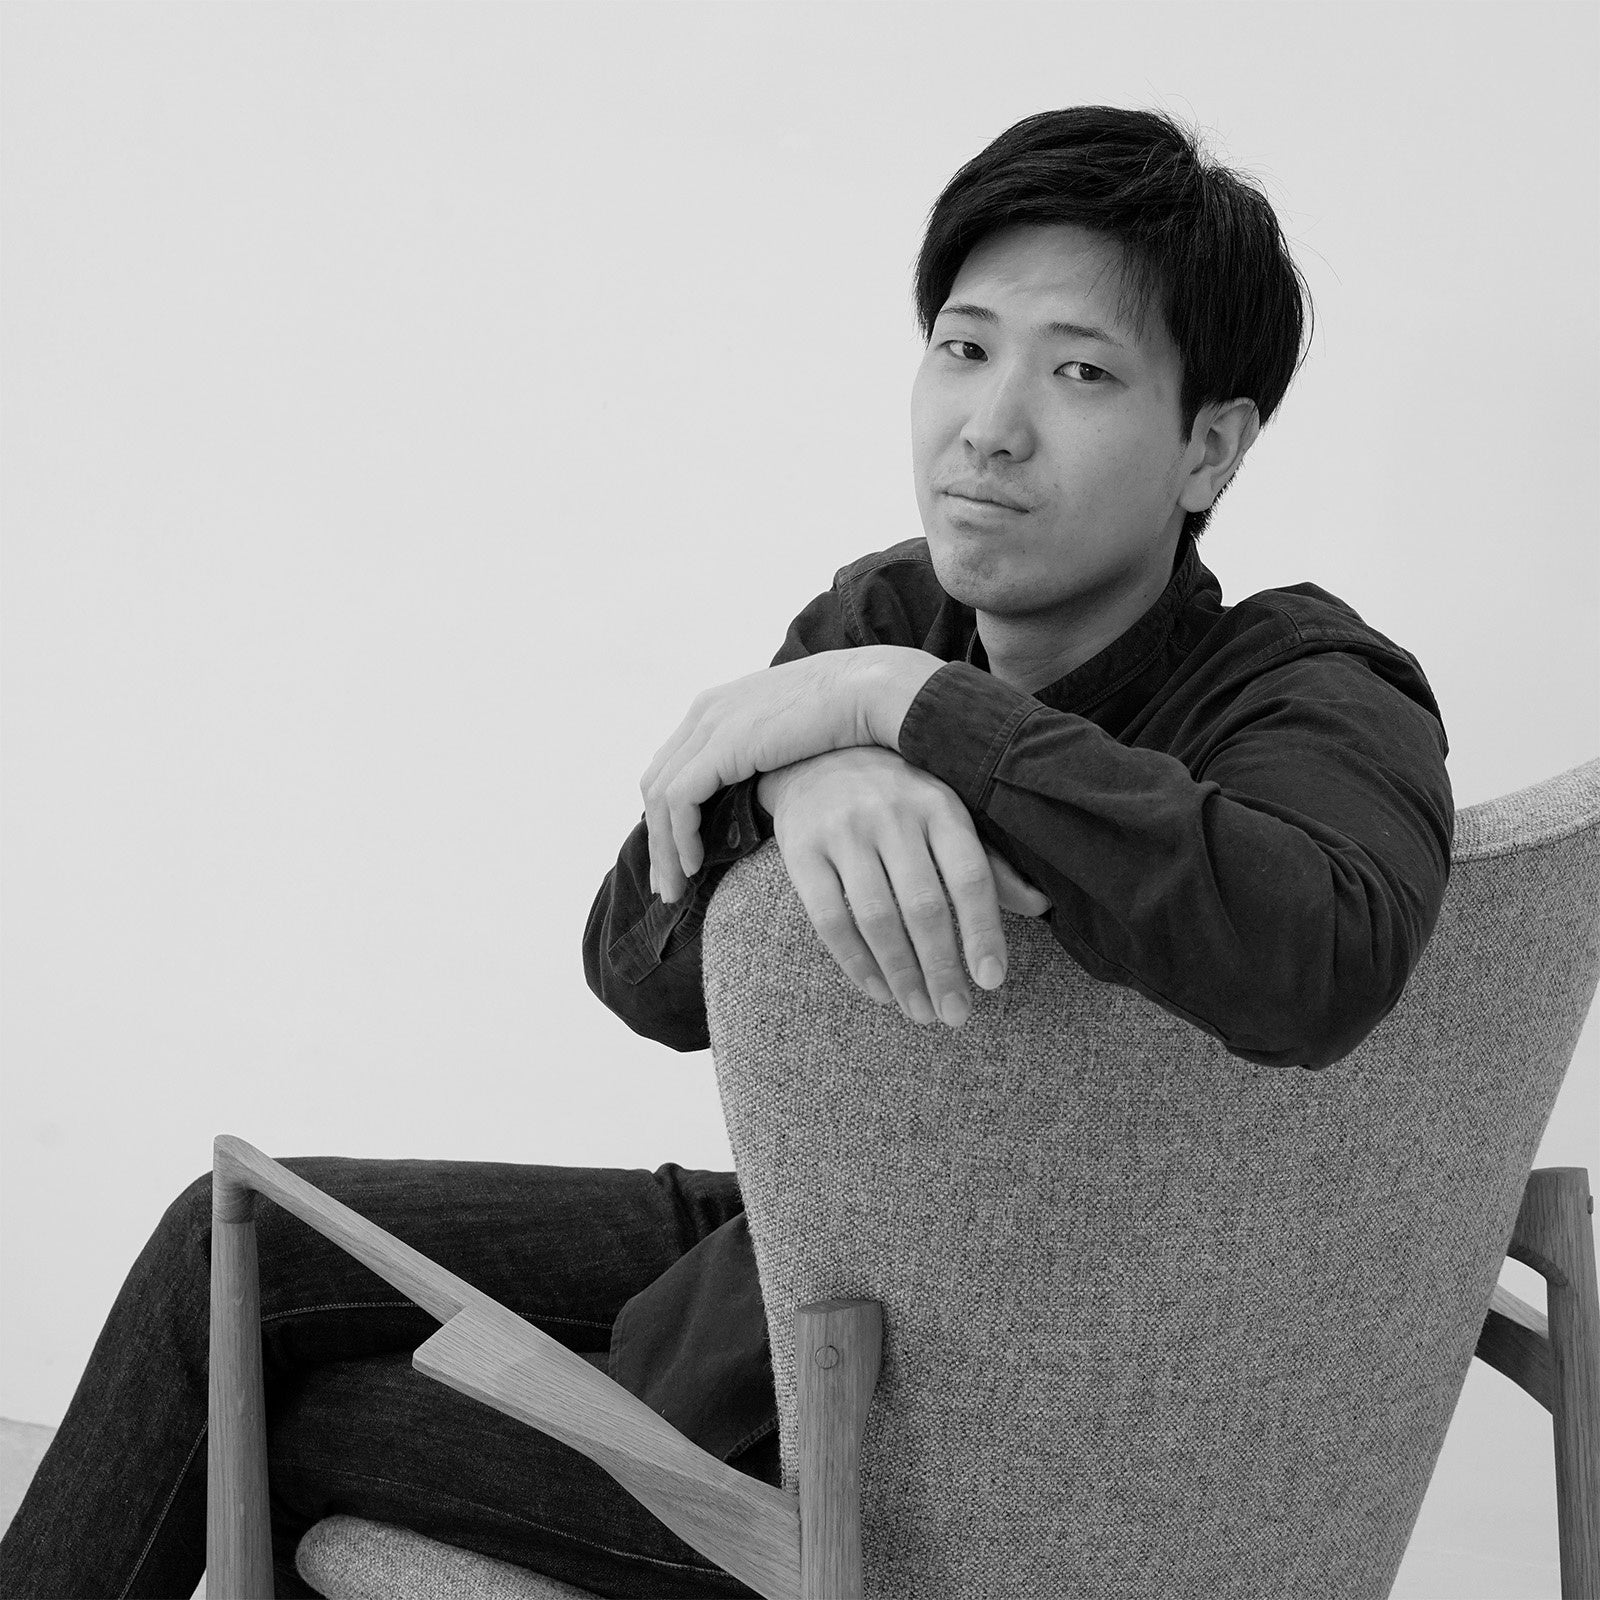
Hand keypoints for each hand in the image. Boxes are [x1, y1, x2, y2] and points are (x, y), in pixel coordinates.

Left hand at [641, 647, 942, 903]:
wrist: (873, 690)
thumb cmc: (851, 719)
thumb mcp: (794, 738)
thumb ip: (769, 760)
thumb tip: (770, 799)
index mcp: (720, 706)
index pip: (674, 767)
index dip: (669, 817)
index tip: (680, 861)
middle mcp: (706, 711)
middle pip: (657, 782)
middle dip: (658, 839)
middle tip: (669, 884)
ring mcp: (710, 725)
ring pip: (659, 796)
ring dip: (665, 848)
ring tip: (679, 888)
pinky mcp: (722, 746)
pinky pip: (679, 801)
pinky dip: (680, 837)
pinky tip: (696, 865)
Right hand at [757, 747, 1050, 1028]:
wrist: (815, 752)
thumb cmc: (897, 795)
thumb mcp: (945, 814)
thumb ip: (988, 861)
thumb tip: (1042, 905)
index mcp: (939, 805)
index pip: (969, 876)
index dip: (983, 931)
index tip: (991, 981)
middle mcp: (892, 813)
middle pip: (924, 905)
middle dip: (942, 969)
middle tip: (954, 1014)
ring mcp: (844, 830)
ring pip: (877, 918)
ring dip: (902, 975)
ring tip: (921, 1012)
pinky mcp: (802, 849)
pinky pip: (829, 919)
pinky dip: (856, 963)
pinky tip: (879, 990)